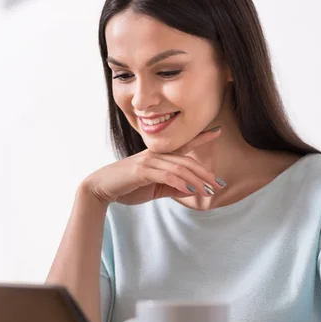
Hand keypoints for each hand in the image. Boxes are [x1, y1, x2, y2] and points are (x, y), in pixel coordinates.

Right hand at [82, 127, 224, 204]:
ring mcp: (148, 161)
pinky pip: (166, 175)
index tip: (217, 131)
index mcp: (157, 157)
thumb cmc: (126, 187)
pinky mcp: (142, 171)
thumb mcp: (153, 189)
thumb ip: (171, 188)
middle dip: (204, 172)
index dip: (201, 137)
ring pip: (179, 168)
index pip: (183, 145)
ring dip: (196, 180)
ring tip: (208, 190)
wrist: (101, 188)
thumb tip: (191, 190)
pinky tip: (189, 190)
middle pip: (186, 160)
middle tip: (219, 183)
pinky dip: (179, 182)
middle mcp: (154, 155)